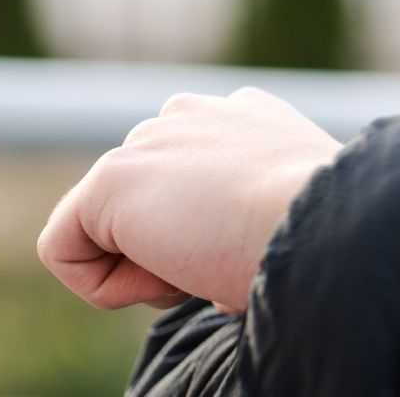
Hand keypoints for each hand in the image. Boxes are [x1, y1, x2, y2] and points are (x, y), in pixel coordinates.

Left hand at [37, 86, 341, 313]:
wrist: (331, 224)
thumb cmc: (331, 233)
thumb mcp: (298, 211)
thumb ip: (254, 213)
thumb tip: (222, 269)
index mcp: (247, 117)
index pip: (192, 181)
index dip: (213, 234)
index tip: (255, 249)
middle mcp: (195, 114)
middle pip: (149, 204)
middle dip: (178, 247)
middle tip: (231, 260)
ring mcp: (149, 139)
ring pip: (113, 230)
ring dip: (153, 266)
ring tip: (211, 261)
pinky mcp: (112, 177)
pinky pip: (68, 250)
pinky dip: (108, 285)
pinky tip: (170, 276)